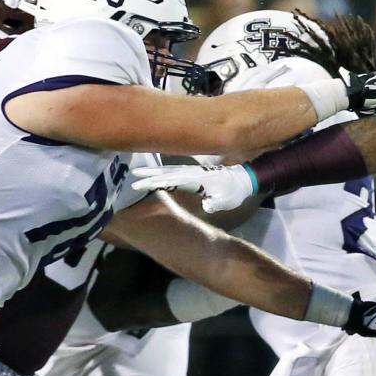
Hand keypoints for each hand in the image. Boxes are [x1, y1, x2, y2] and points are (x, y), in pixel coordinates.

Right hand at [131, 164, 255, 212]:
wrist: (242, 180)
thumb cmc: (234, 192)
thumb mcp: (227, 201)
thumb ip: (216, 203)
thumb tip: (206, 206)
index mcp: (196, 178)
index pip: (171, 179)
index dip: (155, 181)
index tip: (140, 184)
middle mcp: (192, 172)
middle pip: (166, 172)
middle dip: (149, 175)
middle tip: (132, 177)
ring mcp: (192, 171)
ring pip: (169, 170)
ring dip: (154, 172)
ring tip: (138, 174)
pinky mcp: (194, 173)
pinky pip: (175, 172)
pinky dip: (163, 172)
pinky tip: (155, 175)